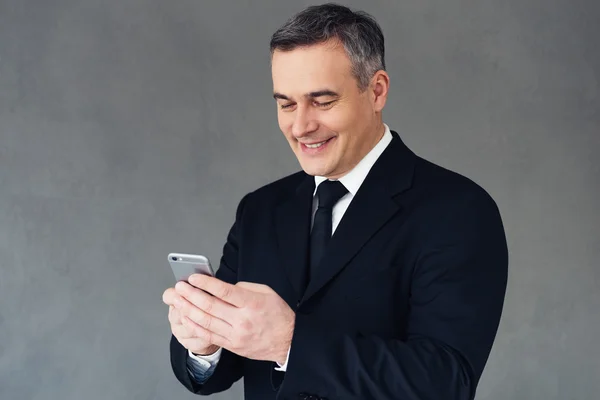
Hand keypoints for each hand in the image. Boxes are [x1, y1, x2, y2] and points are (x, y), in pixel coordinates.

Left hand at [174, 274, 294, 364]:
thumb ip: (244, 287)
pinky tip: (186, 317)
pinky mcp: (232, 345)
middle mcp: (242, 320)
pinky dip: (195, 326)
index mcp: (252, 304)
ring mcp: (236, 335)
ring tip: (177, 300)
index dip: (206, 284)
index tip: (193, 278)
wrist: (287, 342)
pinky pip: (209, 335)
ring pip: (206, 322)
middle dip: (191, 295)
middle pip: (210, 307)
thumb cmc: (278, 314)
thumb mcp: (267, 292)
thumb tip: (222, 287)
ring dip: (188, 310)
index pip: (224, 292)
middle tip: (179, 287)